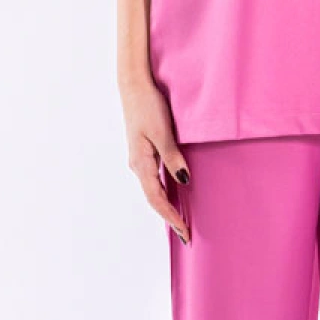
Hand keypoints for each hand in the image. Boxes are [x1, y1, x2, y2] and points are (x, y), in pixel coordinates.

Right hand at [121, 75, 190, 243]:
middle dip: (170, 217)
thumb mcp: (162, 132)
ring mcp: (141, 159)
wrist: (134, 85)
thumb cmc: (147, 106)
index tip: (184, 231)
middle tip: (186, 235)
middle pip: (155, 198)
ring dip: (167, 206)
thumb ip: (173, 157)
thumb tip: (184, 181)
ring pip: (154, 189)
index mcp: (141, 163)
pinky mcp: (145, 151)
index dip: (171, 216)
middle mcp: (138, 165)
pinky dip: (166, 191)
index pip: (157, 198)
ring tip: (181, 221)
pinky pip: (156, 178)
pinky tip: (175, 195)